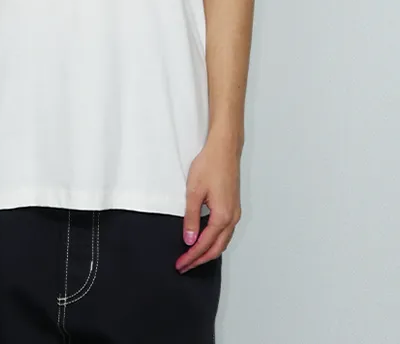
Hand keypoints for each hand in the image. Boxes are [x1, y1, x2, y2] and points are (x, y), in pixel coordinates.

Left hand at [175, 135, 241, 272]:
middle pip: (216, 248)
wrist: (224, 148)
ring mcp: (235, 212)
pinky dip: (215, 241)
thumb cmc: (209, 165)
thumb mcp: (194, 192)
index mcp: (222, 216)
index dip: (191, 257)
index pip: (204, 244)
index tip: (180, 264)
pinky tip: (205, 240)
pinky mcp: (234, 206)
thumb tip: (189, 240)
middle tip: (185, 266)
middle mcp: (232, 218)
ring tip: (192, 257)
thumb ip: (191, 218)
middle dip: (200, 259)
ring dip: (208, 251)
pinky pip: (225, 232)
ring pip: (223, 241)